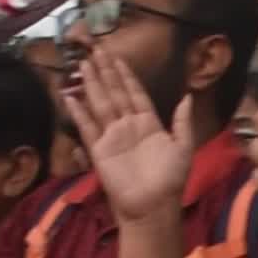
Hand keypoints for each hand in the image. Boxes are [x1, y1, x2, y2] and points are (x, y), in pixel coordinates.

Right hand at [64, 51, 194, 226]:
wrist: (153, 207)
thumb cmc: (171, 179)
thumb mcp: (183, 147)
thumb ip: (183, 121)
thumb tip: (188, 97)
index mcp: (149, 124)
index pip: (135, 93)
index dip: (126, 76)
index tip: (118, 58)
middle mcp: (129, 126)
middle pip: (115, 93)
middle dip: (106, 72)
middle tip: (96, 50)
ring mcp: (112, 137)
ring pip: (100, 104)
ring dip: (92, 84)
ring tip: (83, 64)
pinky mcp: (99, 150)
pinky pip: (87, 127)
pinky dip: (78, 112)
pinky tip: (70, 96)